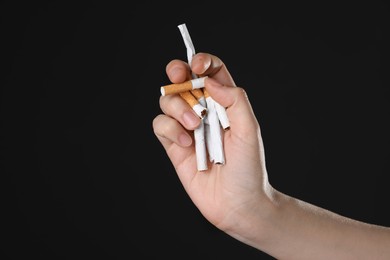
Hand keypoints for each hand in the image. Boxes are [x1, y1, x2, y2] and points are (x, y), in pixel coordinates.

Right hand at [153, 52, 273, 237]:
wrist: (237, 204)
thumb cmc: (249, 169)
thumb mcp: (249, 129)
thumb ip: (234, 99)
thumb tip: (208, 81)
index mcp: (225, 104)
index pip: (211, 73)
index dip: (202, 61)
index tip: (197, 65)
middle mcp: (204, 112)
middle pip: (183, 81)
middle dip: (177, 72)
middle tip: (178, 76)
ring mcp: (187, 129)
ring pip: (168, 101)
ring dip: (177, 108)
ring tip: (193, 126)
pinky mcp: (174, 146)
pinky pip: (161, 125)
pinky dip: (170, 130)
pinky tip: (187, 144)